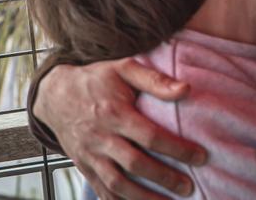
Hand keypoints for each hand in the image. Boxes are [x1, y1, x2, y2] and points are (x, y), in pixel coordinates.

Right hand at [34, 58, 205, 198]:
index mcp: (113, 112)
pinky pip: (102, 191)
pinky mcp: (84, 167)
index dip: (177, 149)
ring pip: (117, 184)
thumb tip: (186, 89)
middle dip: (165, 178)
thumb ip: (154, 80)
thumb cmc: (95, 80)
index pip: (149, 136)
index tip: (200, 157)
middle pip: (135, 164)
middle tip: (188, 187)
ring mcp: (90, 155)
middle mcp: (100, 136)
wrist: (55, 94)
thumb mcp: (122, 69)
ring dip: (145, 198)